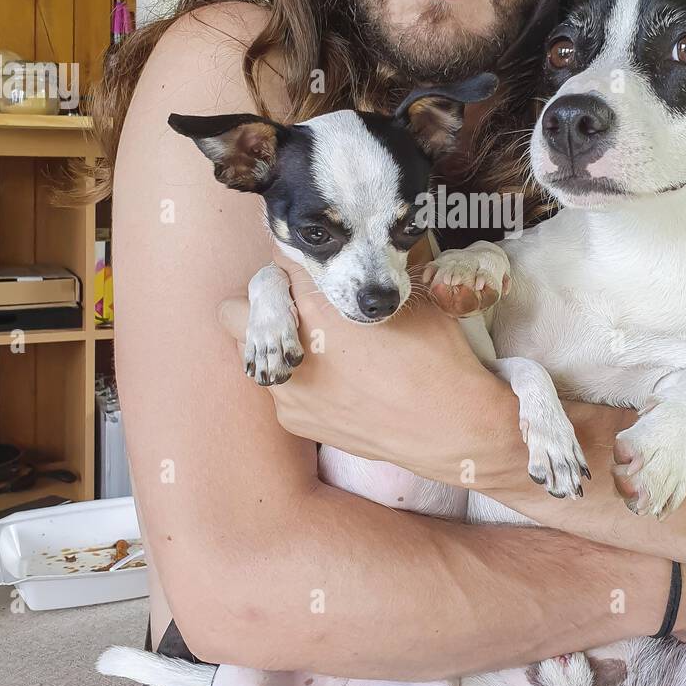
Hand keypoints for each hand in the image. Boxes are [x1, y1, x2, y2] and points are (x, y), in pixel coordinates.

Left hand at [216, 259, 505, 484]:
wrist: (447, 425)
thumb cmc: (435, 357)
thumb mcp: (408, 297)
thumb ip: (370, 276)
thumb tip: (364, 261)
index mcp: (315, 301)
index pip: (277, 260)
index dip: (296, 264)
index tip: (311, 272)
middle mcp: (291, 343)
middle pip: (238, 309)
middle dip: (263, 306)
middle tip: (300, 311)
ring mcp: (287, 387)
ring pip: (251, 353)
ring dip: (273, 344)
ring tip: (315, 348)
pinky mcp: (293, 419)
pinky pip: (278, 391)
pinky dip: (296, 383)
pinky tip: (333, 385)